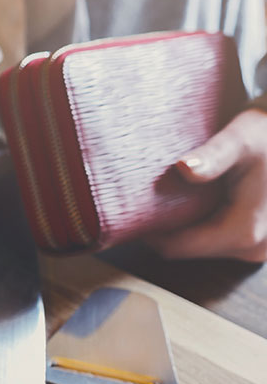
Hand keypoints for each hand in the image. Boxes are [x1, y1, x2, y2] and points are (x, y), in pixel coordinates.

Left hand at [147, 108, 266, 261]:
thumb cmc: (264, 133)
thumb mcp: (238, 140)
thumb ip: (212, 157)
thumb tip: (185, 168)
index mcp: (244, 231)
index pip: (177, 248)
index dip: (149, 231)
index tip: (129, 208)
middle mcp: (254, 249)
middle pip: (187, 250)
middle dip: (165, 227)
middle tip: (146, 198)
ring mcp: (256, 249)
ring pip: (200, 247)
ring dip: (181, 225)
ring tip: (169, 195)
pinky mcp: (254, 243)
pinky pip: (214, 241)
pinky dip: (198, 224)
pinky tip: (190, 200)